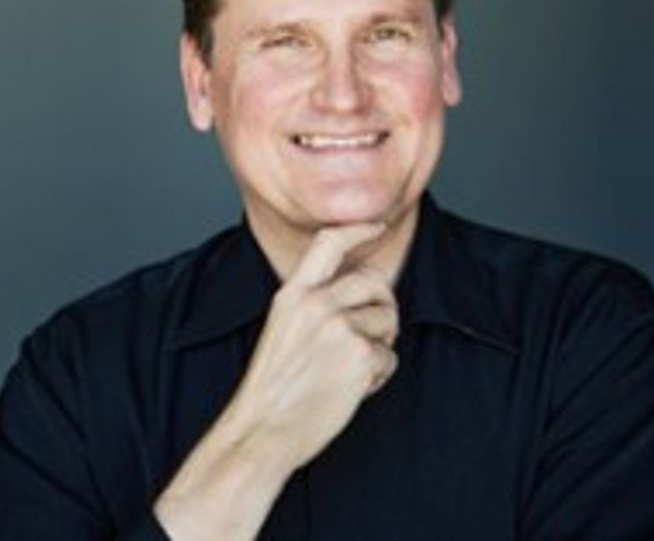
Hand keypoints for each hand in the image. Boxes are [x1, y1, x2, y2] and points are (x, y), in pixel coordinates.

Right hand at [228, 222, 400, 469]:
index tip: (378, 224)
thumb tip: (362, 289)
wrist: (264, 429)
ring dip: (379, 346)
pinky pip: (390, 357)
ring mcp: (339, 328)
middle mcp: (316, 304)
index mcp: (292, 294)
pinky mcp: (360, 356)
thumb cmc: (274, 387)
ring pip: (387, 320)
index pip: (329, 242)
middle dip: (384, 305)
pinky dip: (379, 376)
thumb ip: (313, 303)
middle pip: (375, 282)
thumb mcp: (283, 328)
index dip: (359, 229)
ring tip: (350, 369)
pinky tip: (352, 389)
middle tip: (373, 332)